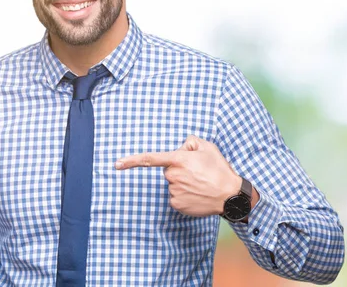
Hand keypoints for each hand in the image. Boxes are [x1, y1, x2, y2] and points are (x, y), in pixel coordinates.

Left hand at [115, 135, 241, 216]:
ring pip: (173, 184)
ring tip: (200, 183)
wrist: (230, 195)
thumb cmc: (219, 169)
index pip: (150, 159)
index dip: (132, 161)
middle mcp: (173, 176)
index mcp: (178, 160)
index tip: (117, 164)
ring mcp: (174, 192)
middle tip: (198, 171)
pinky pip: (176, 196)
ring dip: (183, 182)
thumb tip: (181, 148)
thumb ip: (190, 142)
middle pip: (168, 170)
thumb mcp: (207, 146)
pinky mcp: (177, 205)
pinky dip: (184, 195)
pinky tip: (197, 194)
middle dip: (179, 169)